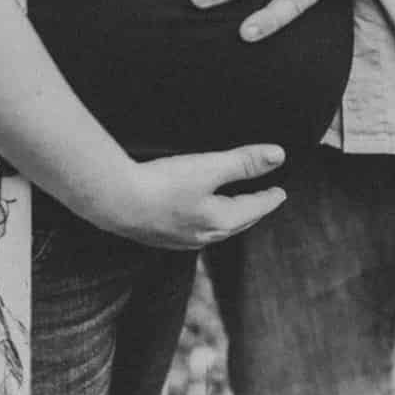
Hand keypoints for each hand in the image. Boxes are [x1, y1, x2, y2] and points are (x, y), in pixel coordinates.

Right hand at [85, 144, 287, 250]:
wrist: (114, 201)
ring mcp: (179, 239)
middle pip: (236, 223)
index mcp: (220, 221)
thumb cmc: (160, 184)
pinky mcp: (158, 236)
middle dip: (250, 211)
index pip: (253, 208)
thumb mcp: (207, 167)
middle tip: (260, 201)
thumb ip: (243, 161)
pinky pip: (191, 230)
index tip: (279, 193)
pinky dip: (201, 222)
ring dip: (226, 219)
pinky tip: (192, 217)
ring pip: (213, 230)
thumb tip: (277, 156)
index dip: (268, 198)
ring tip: (230, 209)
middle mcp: (203, 236)